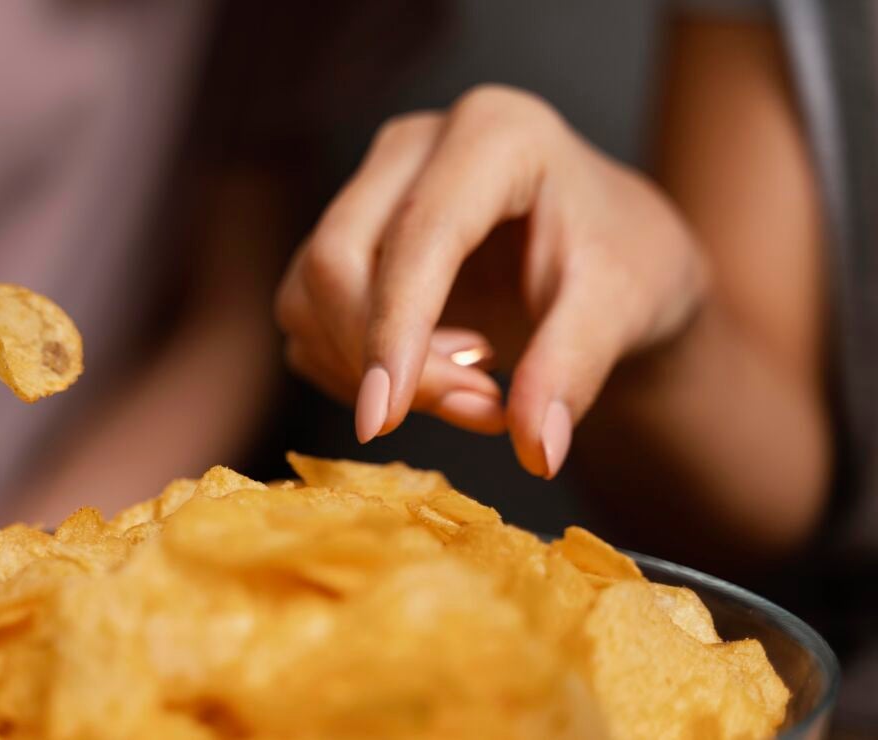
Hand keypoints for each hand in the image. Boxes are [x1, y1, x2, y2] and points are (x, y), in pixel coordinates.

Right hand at [276, 85, 706, 477]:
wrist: (608, 254)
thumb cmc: (622, 259)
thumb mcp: (624, 306)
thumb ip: (576, 368)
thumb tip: (537, 448)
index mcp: (494, 133)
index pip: (416, 236)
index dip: (394, 332)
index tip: (384, 421)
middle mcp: (413, 146)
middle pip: (336, 260)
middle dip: (388, 360)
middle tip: (485, 411)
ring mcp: (370, 188)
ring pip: (309, 293)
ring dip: (368, 371)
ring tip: (475, 392)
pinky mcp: (344, 236)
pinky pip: (307, 318)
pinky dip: (352, 369)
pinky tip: (429, 374)